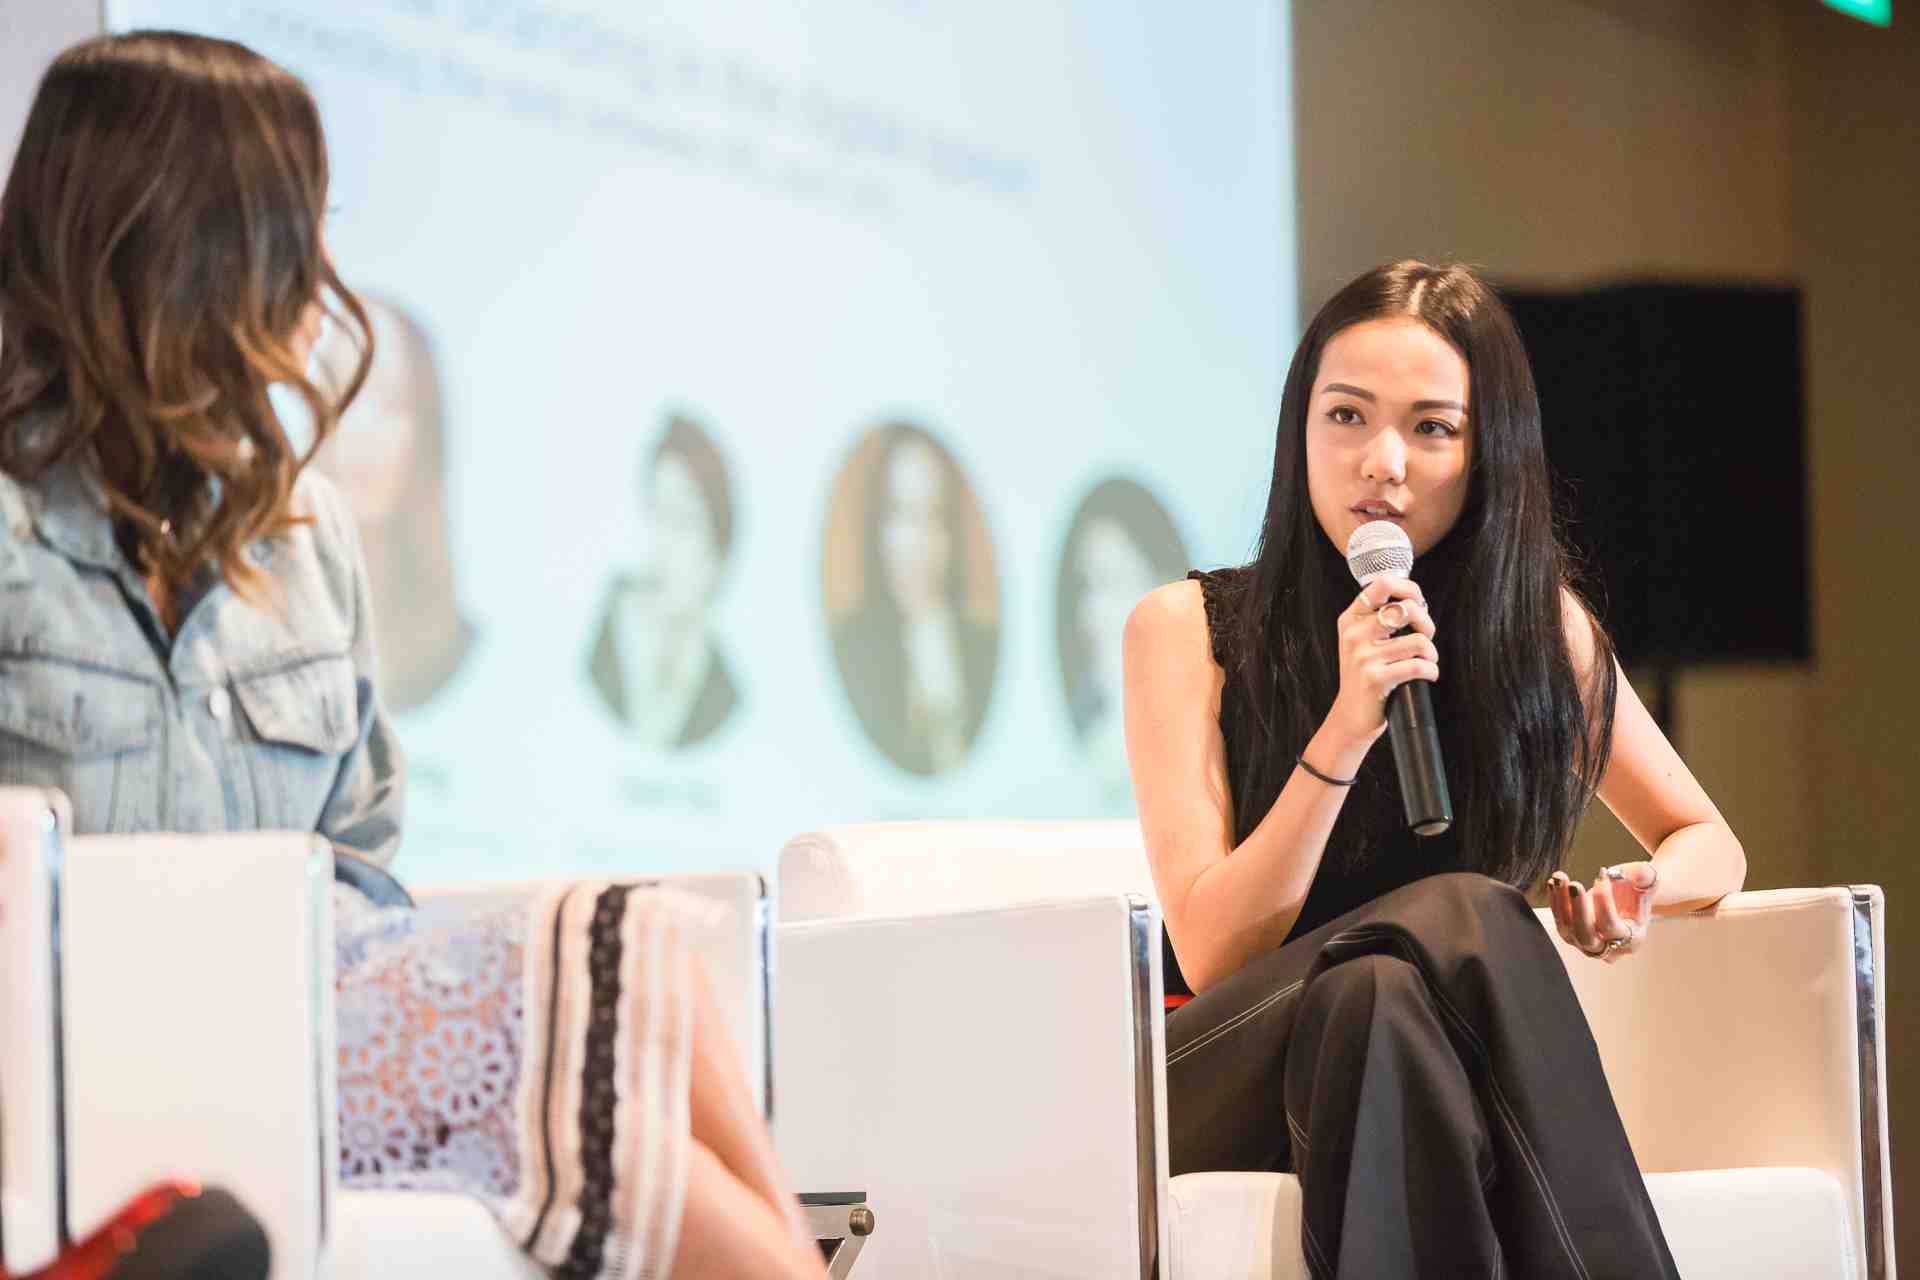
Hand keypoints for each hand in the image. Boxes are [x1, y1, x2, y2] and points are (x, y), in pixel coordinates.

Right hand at [1324, 576, 1437, 747]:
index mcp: (1350, 619)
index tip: (1419, 603)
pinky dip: (1431, 671)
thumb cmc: (1365, 675)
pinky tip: (1427, 675)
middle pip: (1406, 609)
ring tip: (1426, 661)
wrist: (1350, 715)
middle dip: (1427, 624)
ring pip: (1419, 641)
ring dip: (1432, 654)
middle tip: (1426, 638)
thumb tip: (1416, 601)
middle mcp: (1353, 634)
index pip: (1382, 584)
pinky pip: (1418, 666)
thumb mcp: (1362, 641)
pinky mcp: (1374, 679)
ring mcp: (1362, 657)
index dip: (1409, 589)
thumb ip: (1380, 618)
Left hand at [1547, 862, 1657, 962]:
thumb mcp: (1648, 881)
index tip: (1600, 875)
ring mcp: (1587, 944)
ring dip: (1561, 902)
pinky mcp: (1572, 935)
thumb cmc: (1638, 891)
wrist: (1628, 898)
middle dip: (1578, 909)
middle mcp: (1609, 948)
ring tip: (1560, 877)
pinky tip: (1553, 882)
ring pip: (1567, 930)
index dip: (1604, 901)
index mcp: (1632, 940)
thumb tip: (1618, 872)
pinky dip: (1555, 901)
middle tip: (1574, 884)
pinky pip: (1559, 921)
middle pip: (1586, 936)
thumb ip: (1641, 875)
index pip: (1611, 926)